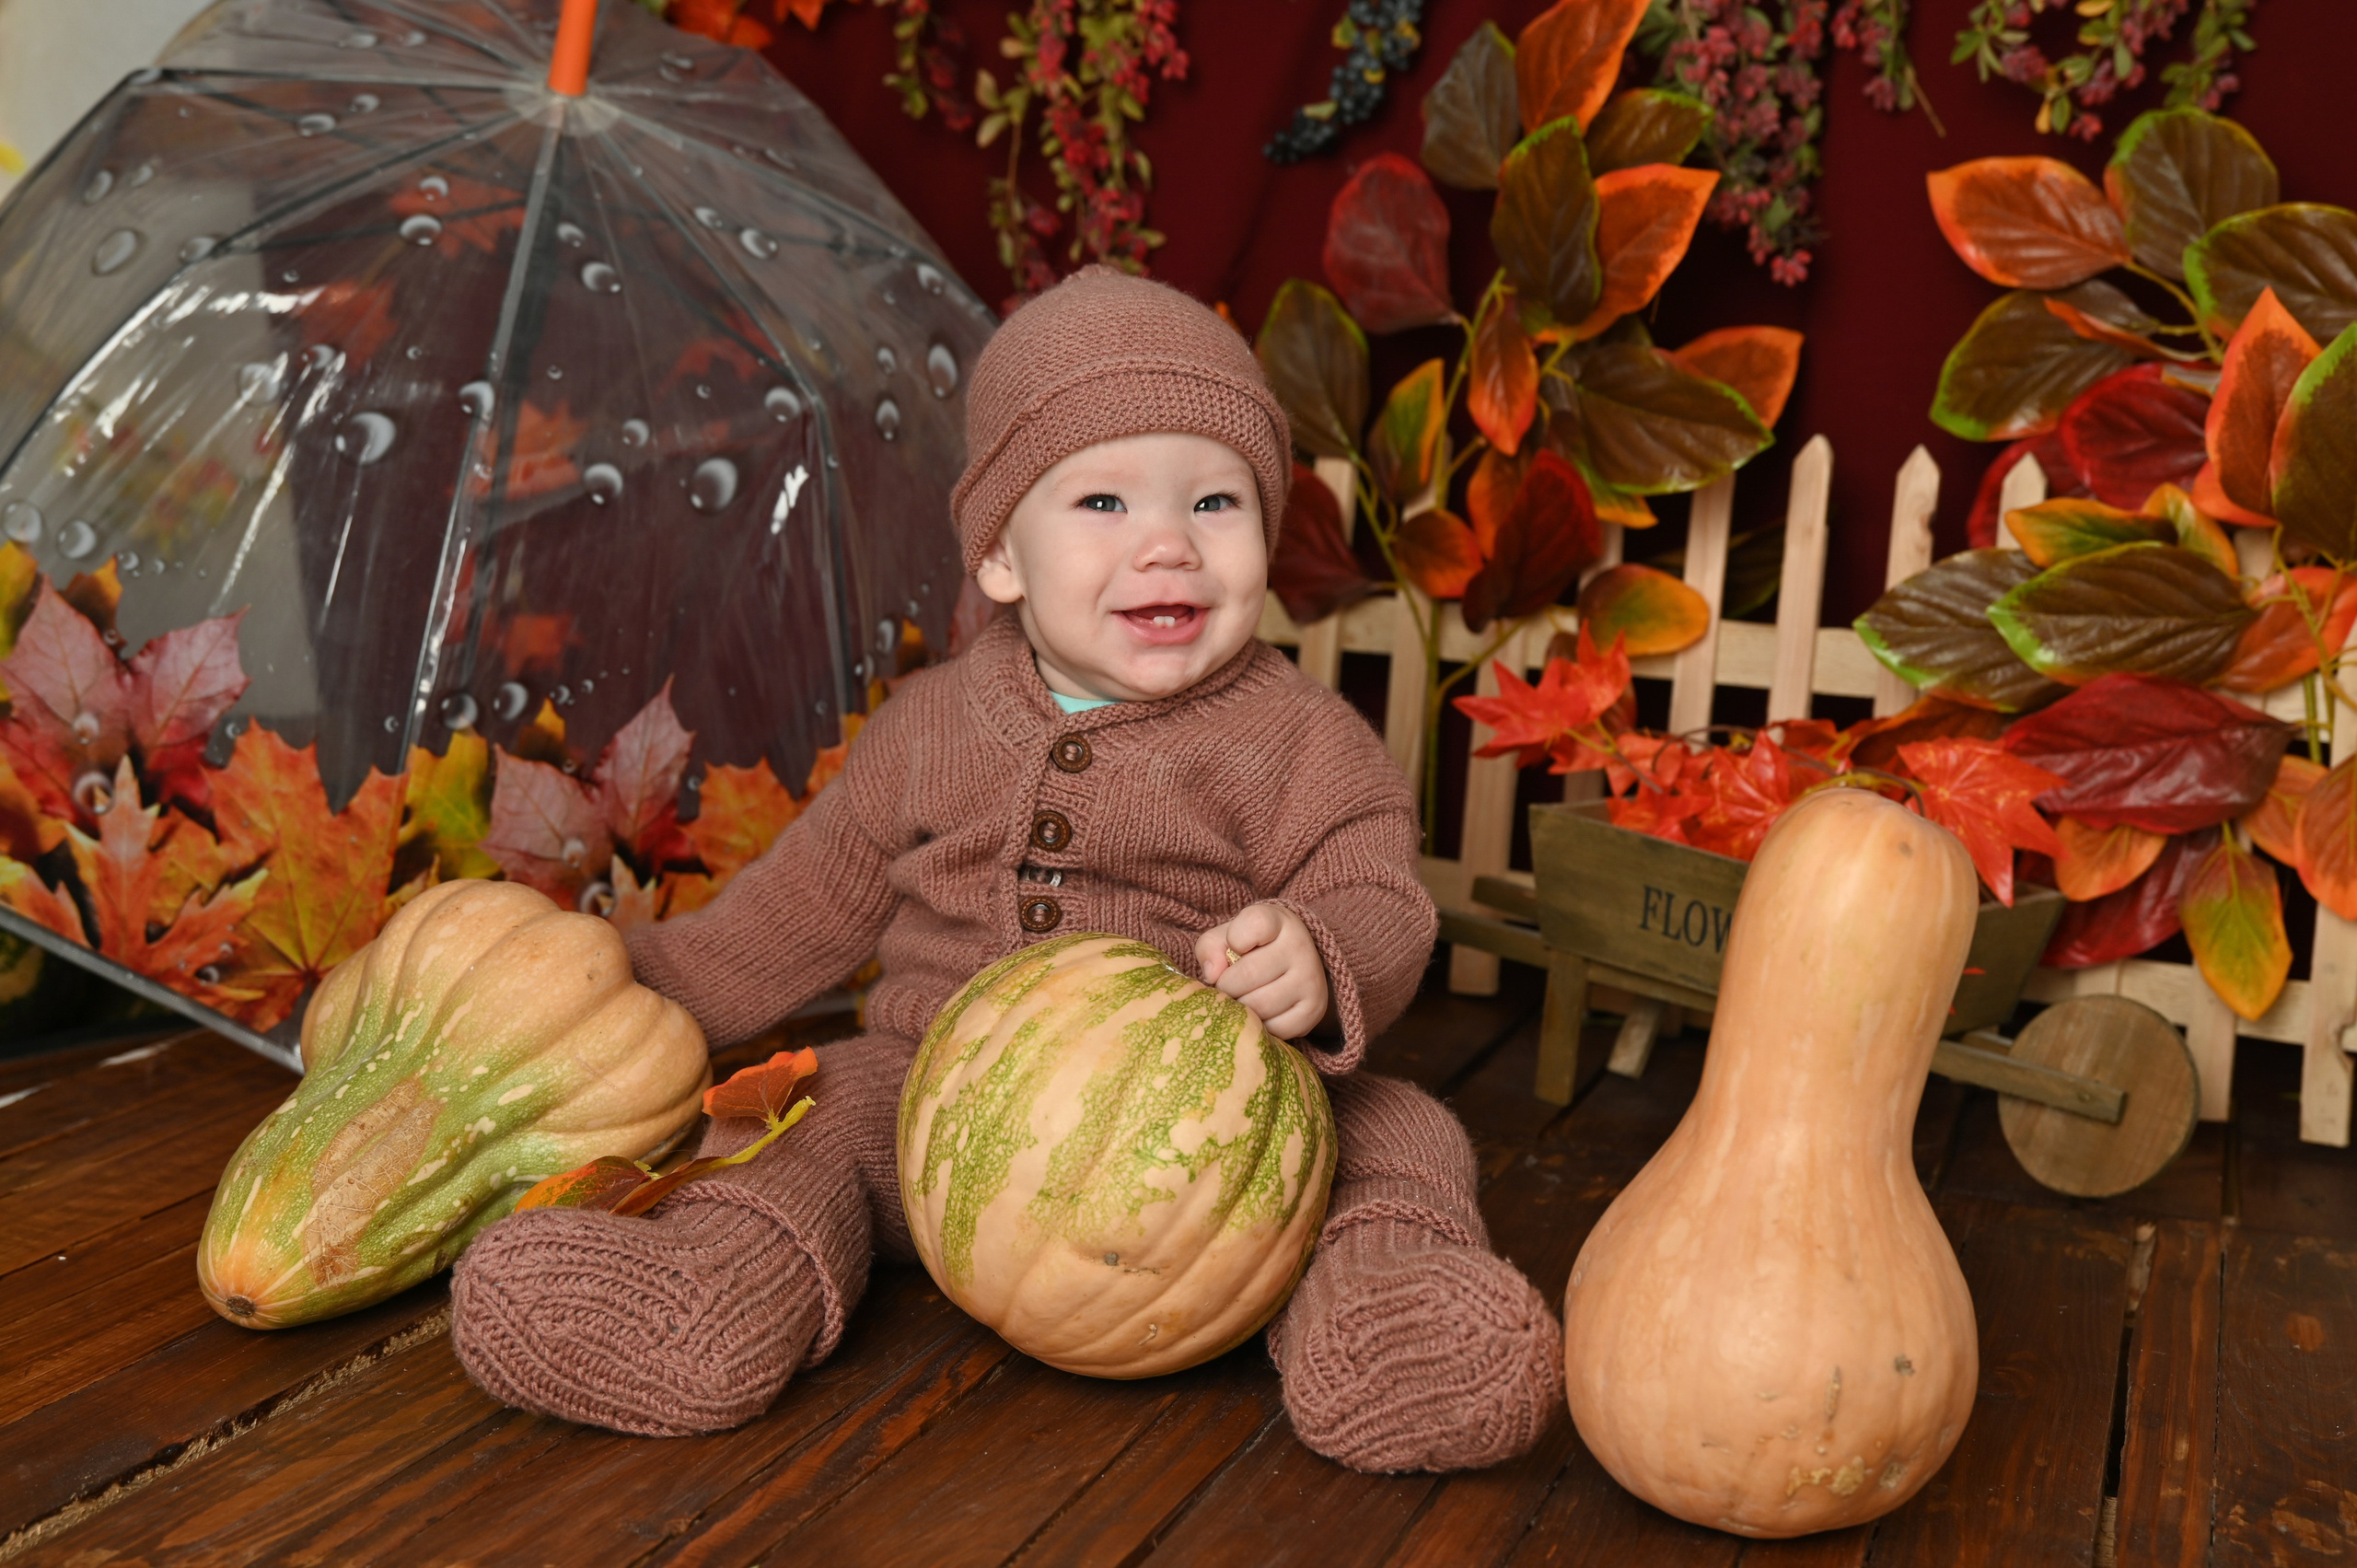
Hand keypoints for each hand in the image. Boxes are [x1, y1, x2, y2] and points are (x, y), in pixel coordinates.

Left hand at [1197, 902, 1329, 1039]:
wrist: (1293, 966)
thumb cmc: (1251, 949)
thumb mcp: (1227, 937)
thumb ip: (1210, 948)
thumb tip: (1212, 975)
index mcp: (1278, 921)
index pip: (1255, 924)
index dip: (1234, 939)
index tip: (1235, 946)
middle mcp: (1300, 947)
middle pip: (1248, 975)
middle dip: (1227, 986)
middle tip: (1228, 986)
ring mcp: (1310, 980)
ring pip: (1259, 1006)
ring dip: (1241, 1008)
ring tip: (1242, 999)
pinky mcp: (1313, 1010)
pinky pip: (1274, 1028)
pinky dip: (1259, 1025)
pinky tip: (1260, 1013)